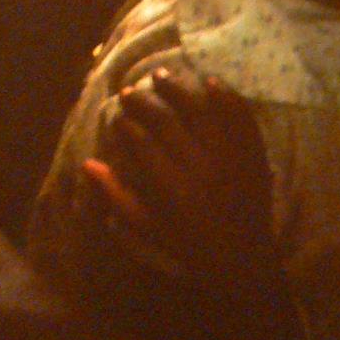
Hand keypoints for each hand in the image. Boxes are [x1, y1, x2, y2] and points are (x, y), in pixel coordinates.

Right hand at [83, 69, 274, 285]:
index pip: (142, 142)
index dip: (126, 125)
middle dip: (144, 102)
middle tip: (130, 91)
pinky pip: (240, 118)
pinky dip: (226, 97)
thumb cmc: (191, 248)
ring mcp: (229, 158)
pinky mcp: (252, 156)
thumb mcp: (149, 229)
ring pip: (200, 111)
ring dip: (178, 90)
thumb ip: (117, 197)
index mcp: (172, 188)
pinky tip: (210, 82)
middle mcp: (199, 167)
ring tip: (160, 75)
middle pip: (166, 121)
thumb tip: (87, 165)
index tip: (117, 117)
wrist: (244, 263)